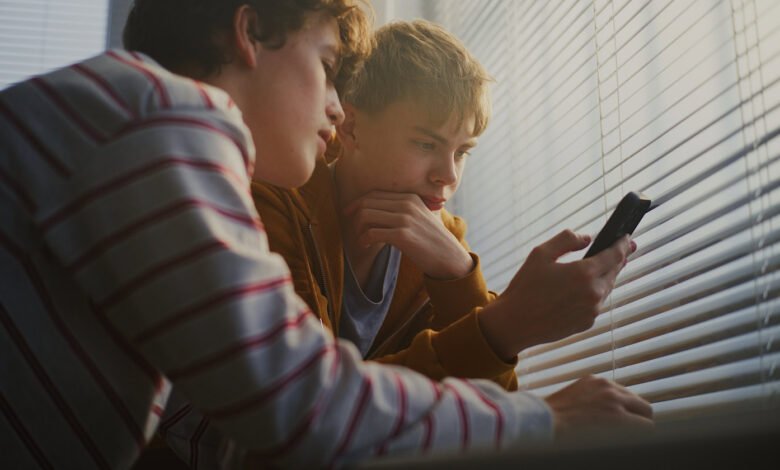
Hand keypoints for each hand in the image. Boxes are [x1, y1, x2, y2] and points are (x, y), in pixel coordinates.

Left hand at [344, 191, 472, 278]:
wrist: (449, 257)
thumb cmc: (431, 240)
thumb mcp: (419, 217)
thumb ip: (402, 210)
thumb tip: (374, 210)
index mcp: (409, 197)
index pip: (375, 194)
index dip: (357, 202)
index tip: (348, 212)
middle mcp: (406, 204)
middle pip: (367, 202)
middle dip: (354, 215)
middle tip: (352, 228)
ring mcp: (405, 218)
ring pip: (366, 215)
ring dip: (357, 229)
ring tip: (360, 239)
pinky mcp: (402, 235)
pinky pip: (372, 233)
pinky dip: (364, 239)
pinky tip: (365, 246)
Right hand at [479, 230, 635, 358]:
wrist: (515, 323)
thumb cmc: (525, 287)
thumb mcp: (540, 254)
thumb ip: (566, 240)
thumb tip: (586, 238)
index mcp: (583, 273)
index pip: (615, 255)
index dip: (622, 245)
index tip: (627, 238)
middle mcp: (593, 293)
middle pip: (615, 272)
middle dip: (619, 259)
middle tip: (624, 249)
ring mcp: (592, 310)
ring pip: (606, 288)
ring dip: (606, 276)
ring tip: (604, 267)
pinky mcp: (587, 323)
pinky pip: (596, 303)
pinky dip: (594, 293)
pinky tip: (584, 289)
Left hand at [545, 375, 653, 440]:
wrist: (545, 420)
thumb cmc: (572, 438)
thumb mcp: (605, 440)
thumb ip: (624, 434)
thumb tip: (636, 432)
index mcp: (618, 416)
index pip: (647, 426)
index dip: (644, 434)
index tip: (641, 437)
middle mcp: (613, 396)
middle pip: (645, 407)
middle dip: (642, 419)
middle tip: (635, 429)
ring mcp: (603, 384)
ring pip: (631, 394)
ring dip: (629, 406)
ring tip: (620, 417)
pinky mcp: (592, 378)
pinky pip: (613, 386)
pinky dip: (613, 395)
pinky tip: (603, 405)